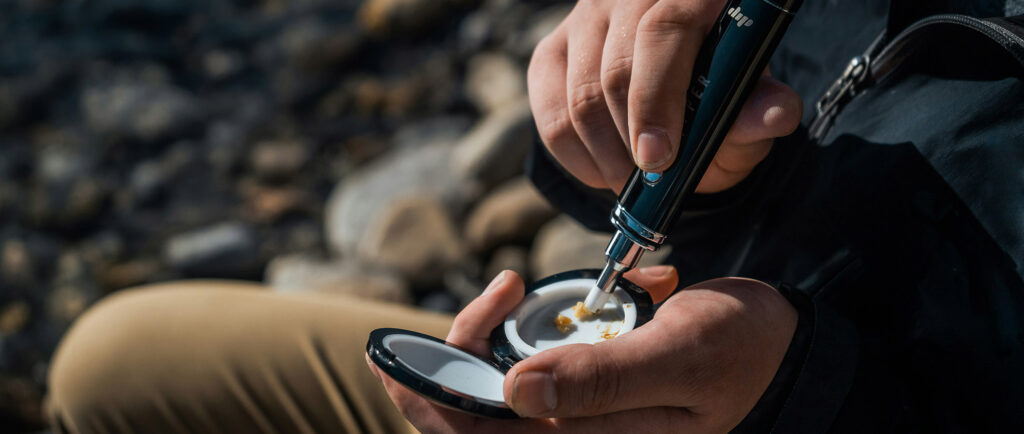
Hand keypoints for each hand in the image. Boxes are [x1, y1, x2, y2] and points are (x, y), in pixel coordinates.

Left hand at [368, 268, 796, 432]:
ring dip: (493, 335)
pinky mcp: (587, 392)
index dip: (428, 401)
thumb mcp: (681, 356)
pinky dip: (532, 325)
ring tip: (518, 285)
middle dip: (459, 354)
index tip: (394, 359)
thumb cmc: (741, 353)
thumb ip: (603, 380)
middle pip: (479, 415)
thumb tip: (516, 393)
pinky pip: (533, 365)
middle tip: (489, 291)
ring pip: (498, 387)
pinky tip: (561, 295)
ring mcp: (580, 418)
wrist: (783, 349)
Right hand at [528, 0, 802, 192]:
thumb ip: (761, 109)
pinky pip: (551, 116)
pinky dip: (578, 158)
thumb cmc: (718, 91)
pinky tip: (606, 170)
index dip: (657, 97)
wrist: (677, 85)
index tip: (660, 158)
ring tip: (634, 182)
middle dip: (631, 140)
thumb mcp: (749, 102)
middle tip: (650, 181)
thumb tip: (775, 115)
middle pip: (615, 70)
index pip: (664, 31)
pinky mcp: (552, 52)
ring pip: (579, 97)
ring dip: (606, 157)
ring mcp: (585, 21)